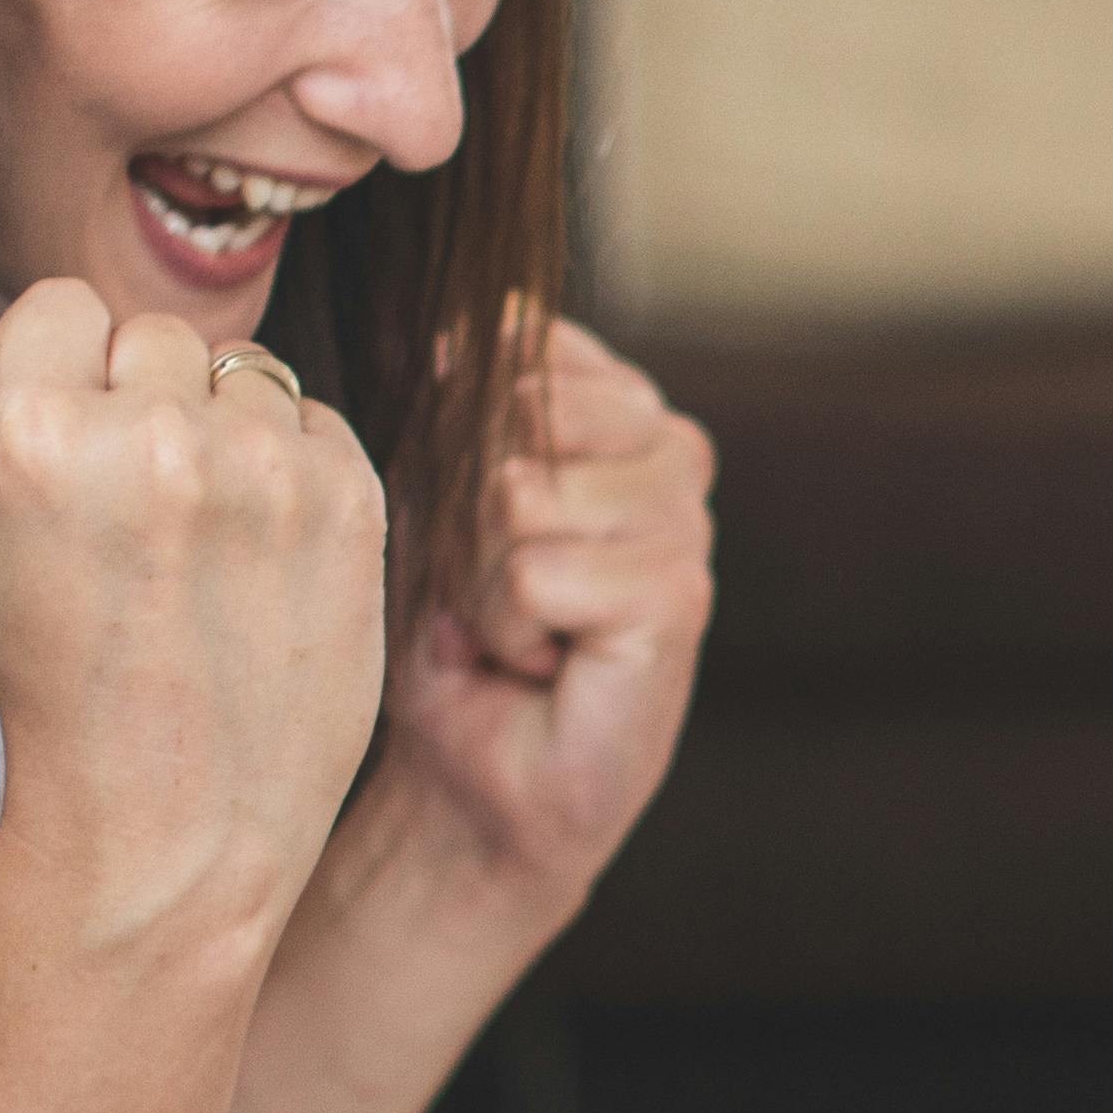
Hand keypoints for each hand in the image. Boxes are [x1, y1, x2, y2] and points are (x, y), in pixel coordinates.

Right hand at [0, 279, 393, 965]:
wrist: (174, 818)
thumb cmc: (63, 679)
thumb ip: (13, 404)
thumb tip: (80, 319)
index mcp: (35, 434)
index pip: (66, 304)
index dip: (72, 375)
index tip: (81, 452)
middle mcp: (153, 436)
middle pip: (158, 336)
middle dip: (149, 408)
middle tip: (143, 522)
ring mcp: (263, 467)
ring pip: (245, 374)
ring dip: (227, 437)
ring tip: (205, 549)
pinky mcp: (351, 498)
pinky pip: (315, 423)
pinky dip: (295, 475)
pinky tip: (264, 561)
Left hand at [364, 309, 716, 911]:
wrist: (472, 779)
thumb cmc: (448, 639)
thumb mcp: (427, 496)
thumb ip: (447, 411)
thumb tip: (447, 334)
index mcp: (621, 411)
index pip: (521, 347)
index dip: (455, 436)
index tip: (469, 521)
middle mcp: (670, 452)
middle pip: (516, 413)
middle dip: (464, 510)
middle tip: (484, 588)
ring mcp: (685, 523)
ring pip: (520, 492)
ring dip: (478, 579)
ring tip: (507, 628)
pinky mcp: (678, 598)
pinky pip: (535, 569)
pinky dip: (502, 627)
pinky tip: (535, 662)